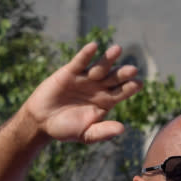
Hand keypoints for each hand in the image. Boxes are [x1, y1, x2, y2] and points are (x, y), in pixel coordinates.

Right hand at [23, 42, 141, 144]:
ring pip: (100, 66)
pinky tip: (94, 46)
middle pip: (114, 78)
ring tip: (118, 50)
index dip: (129, 88)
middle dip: (123, 73)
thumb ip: (103, 131)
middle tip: (133, 69)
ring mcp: (85, 78)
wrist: (42, 121)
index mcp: (105, 102)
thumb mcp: (87, 134)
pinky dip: (86, 54)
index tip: (139, 84)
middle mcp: (98, 88)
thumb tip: (123, 129)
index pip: (121, 93)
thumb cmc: (66, 129)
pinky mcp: (70, 72)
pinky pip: (80, 61)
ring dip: (108, 59)